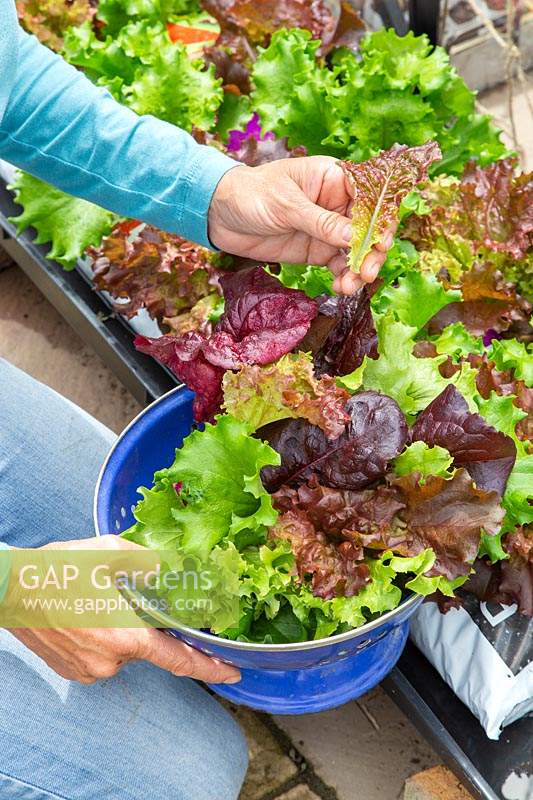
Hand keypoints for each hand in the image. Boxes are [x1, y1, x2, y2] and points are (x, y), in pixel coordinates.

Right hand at [9, 536, 239, 685]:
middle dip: (148, 624)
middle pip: (149, 646)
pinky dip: (105, 637)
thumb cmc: (61, 569)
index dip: (210, 667)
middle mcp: (111, 662)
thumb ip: (153, 565)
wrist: (12, 589)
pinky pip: (104, 656)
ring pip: (125, 650)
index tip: (233, 673)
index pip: (179, 660)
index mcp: (126, 637)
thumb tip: (178, 572)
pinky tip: (89, 614)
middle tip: (127, 596)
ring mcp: (90, 670)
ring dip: (123, 629)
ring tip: (99, 601)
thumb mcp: (113, 554)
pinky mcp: (75, 671)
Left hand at [209, 155, 394, 293]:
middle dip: (372, 250)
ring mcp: (329, 229)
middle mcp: (338, 204)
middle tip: (367, 271)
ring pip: (357, 250)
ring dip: (360, 269)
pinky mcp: (317, 251)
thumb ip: (321, 222)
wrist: (220, 214)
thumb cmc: (252, 194)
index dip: (381, 218)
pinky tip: (342, 288)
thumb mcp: (286, 205)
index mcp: (335, 179)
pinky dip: (344, 278)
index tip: (381, 241)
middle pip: (370, 227)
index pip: (371, 196)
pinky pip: (339, 265)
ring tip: (352, 285)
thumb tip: (354, 238)